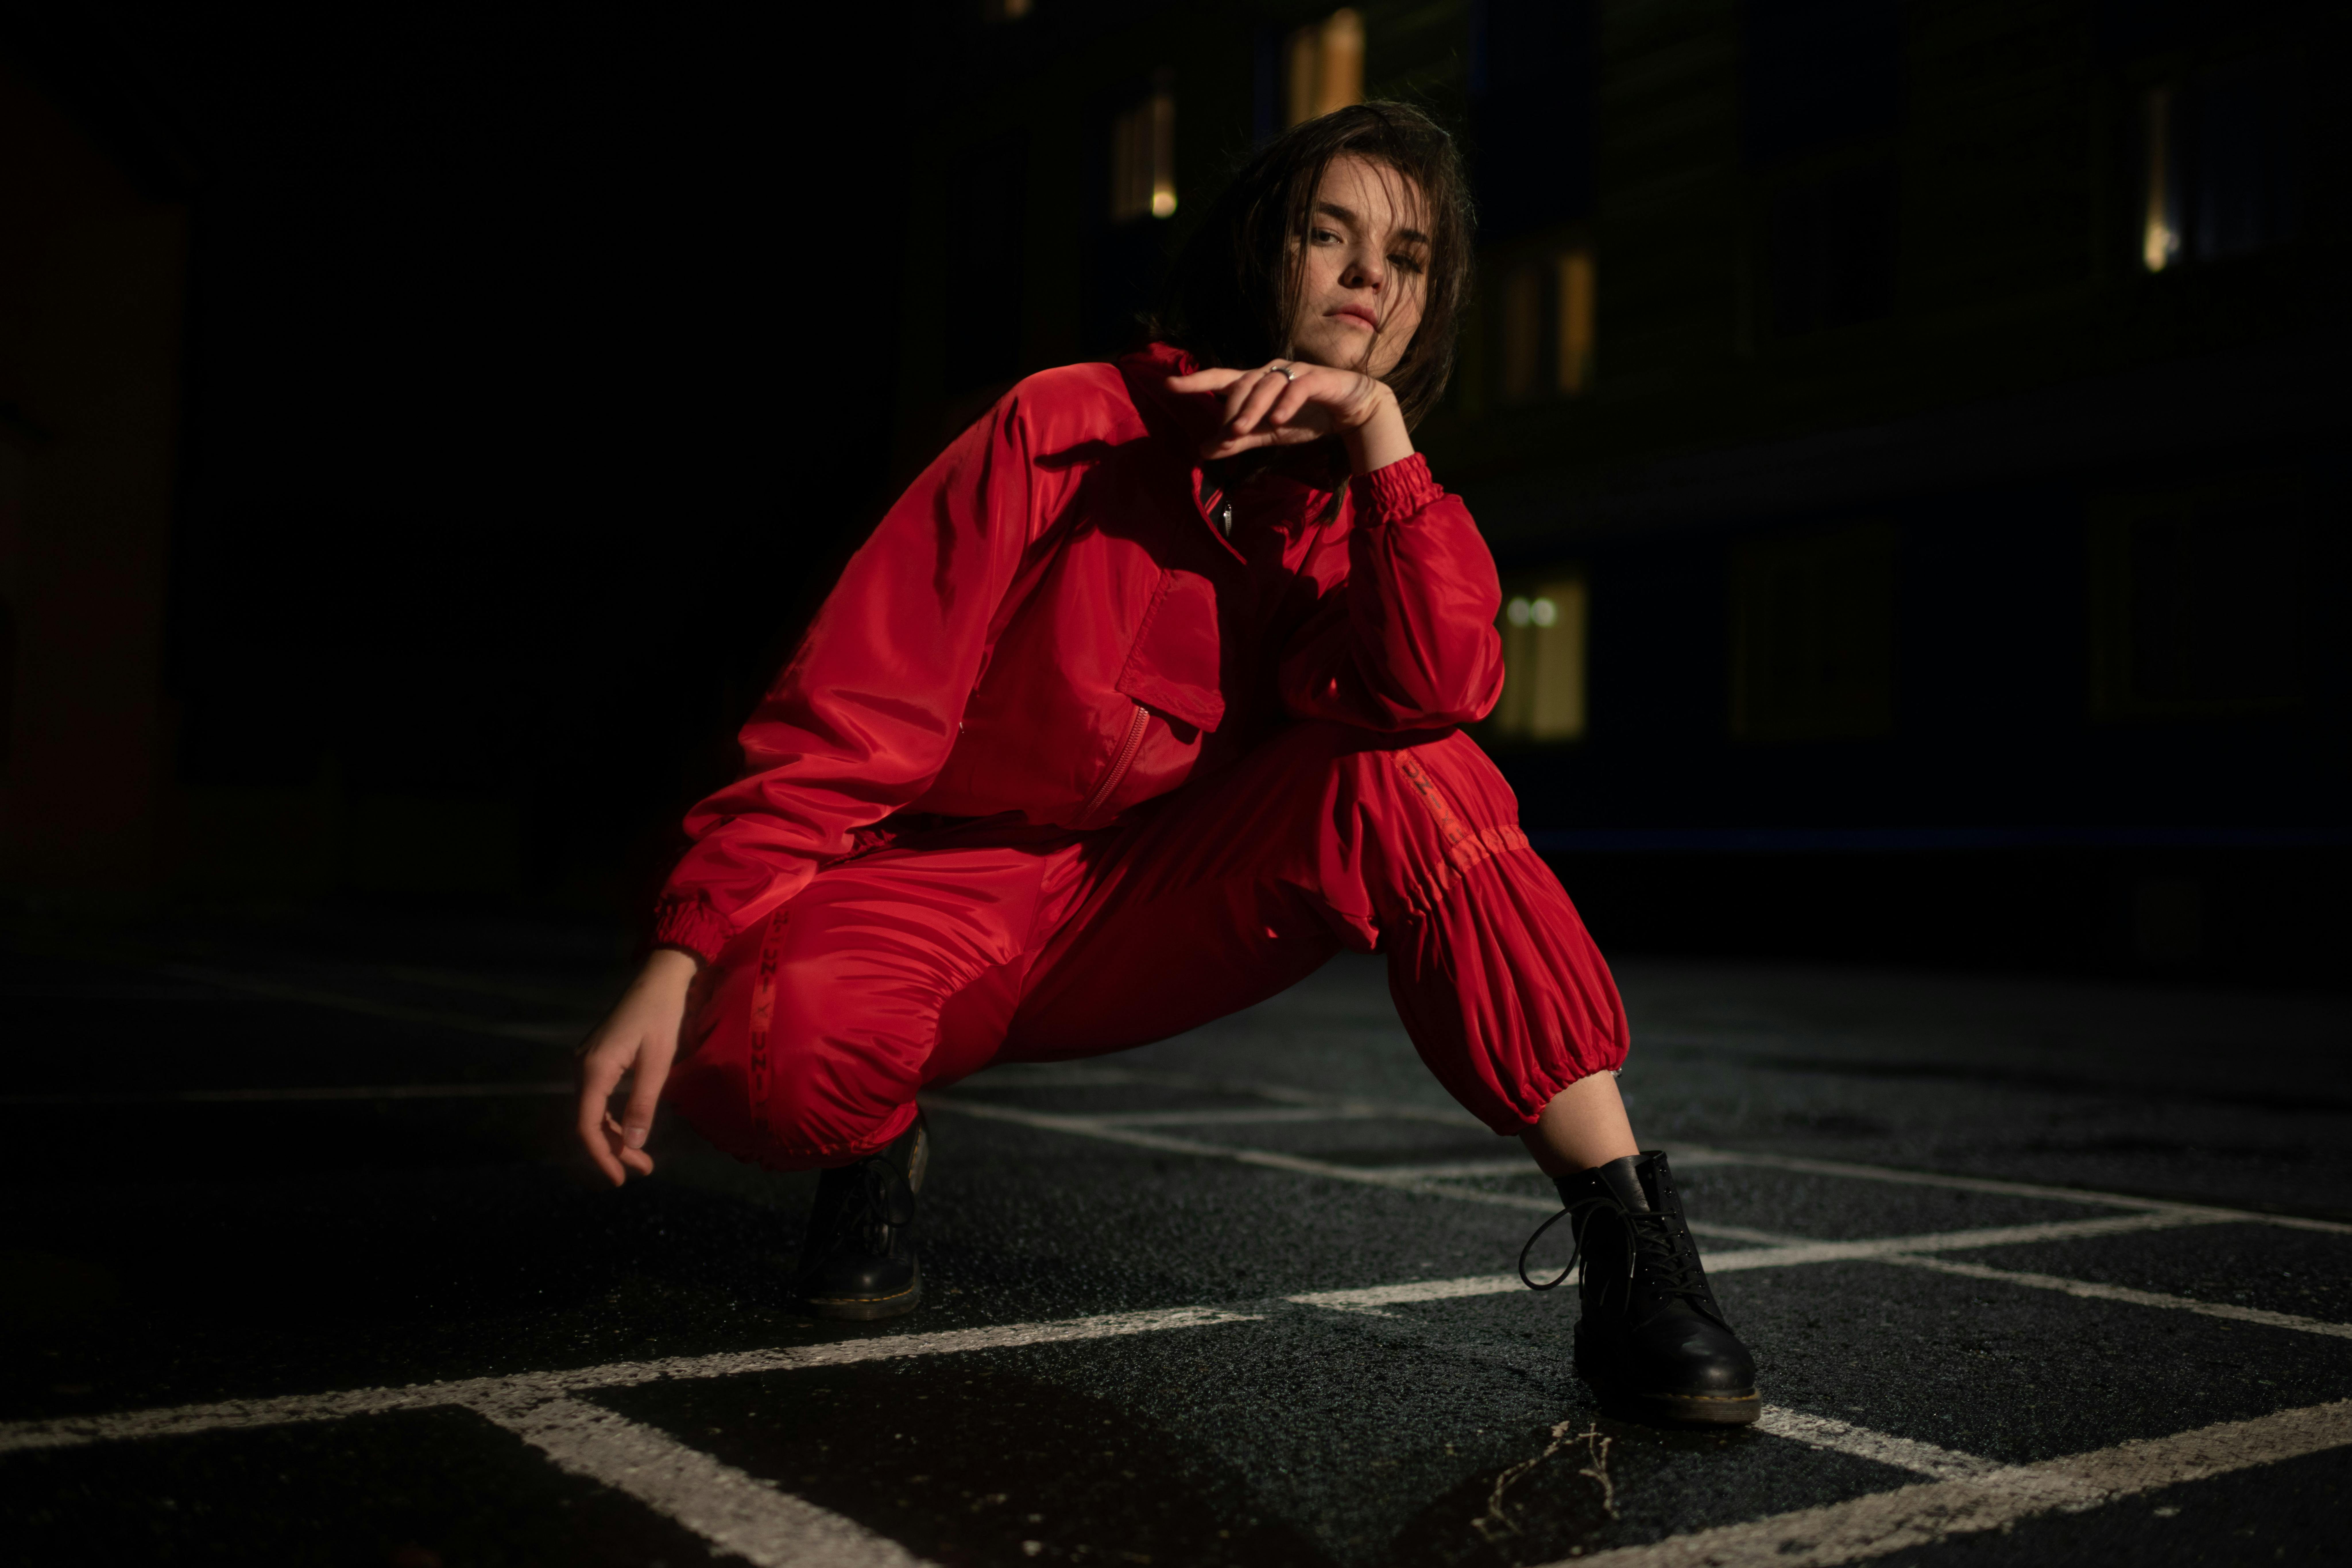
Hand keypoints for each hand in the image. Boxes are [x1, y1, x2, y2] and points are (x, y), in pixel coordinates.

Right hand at [575, 947, 699, 1185]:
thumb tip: (634, 1145)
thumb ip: (643, 1103)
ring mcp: (586, 1063)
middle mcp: (582, 1067)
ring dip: (613, 1137)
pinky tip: (630, 1131)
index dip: (601, 1156)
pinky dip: (612, 1119)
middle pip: (588, 1122)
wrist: (659, 979)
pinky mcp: (596, 1060)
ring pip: (592, 1112)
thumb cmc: (662, 1015)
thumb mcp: (658, 1062)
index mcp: (594, 1069)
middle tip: (642, 1172)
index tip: (619, 1179)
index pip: (586, 1125)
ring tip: (641, 1160)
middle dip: (612, 1151)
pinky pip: (597, 1099)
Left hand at [1168, 360, 1413, 473]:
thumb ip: (1237, 441)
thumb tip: (1202, 450)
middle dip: (1231, 409)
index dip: (1195, 382)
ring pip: (1266, 384)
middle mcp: (1271, 372)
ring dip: (1252, 408)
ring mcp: (1294, 372)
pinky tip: (1278, 420)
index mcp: (1256, 383)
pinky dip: (1285, 404)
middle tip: (1227, 434)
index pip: (1220, 379)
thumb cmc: (1305, 418)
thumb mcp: (1266, 434)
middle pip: (1242, 384)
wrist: (1351, 412)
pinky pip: (1297, 387)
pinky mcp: (1317, 378)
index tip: (1168, 384)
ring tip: (1243, 430)